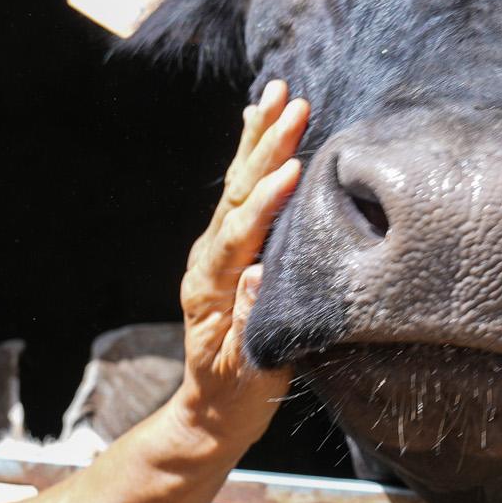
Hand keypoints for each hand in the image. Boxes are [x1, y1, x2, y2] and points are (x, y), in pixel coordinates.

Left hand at [173, 78, 310, 458]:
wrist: (212, 410)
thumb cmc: (236, 397)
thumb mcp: (248, 373)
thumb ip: (249, 325)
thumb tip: (257, 274)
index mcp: (210, 290)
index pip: (239, 236)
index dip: (266, 203)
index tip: (293, 170)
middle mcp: (208, 260)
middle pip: (237, 194)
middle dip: (266, 148)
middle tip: (293, 104)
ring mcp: (216, 249)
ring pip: (237, 183)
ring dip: (259, 137)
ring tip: (279, 92)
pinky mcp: (228, 246)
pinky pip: (239, 191)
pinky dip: (250, 152)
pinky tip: (256, 117)